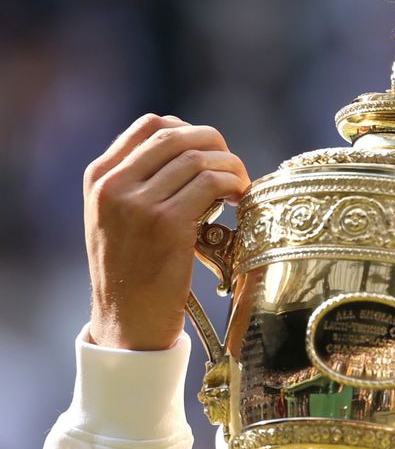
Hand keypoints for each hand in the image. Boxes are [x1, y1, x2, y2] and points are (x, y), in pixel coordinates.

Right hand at [84, 114, 250, 350]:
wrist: (127, 323)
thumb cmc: (133, 271)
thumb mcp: (118, 217)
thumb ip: (140, 181)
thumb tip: (192, 149)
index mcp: (100, 177)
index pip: (150, 126)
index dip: (190, 130)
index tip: (209, 150)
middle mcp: (113, 185)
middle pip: (177, 136)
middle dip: (216, 144)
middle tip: (233, 167)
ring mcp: (138, 204)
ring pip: (198, 158)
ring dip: (230, 166)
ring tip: (240, 187)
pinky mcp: (166, 223)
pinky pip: (210, 183)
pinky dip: (233, 183)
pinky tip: (240, 198)